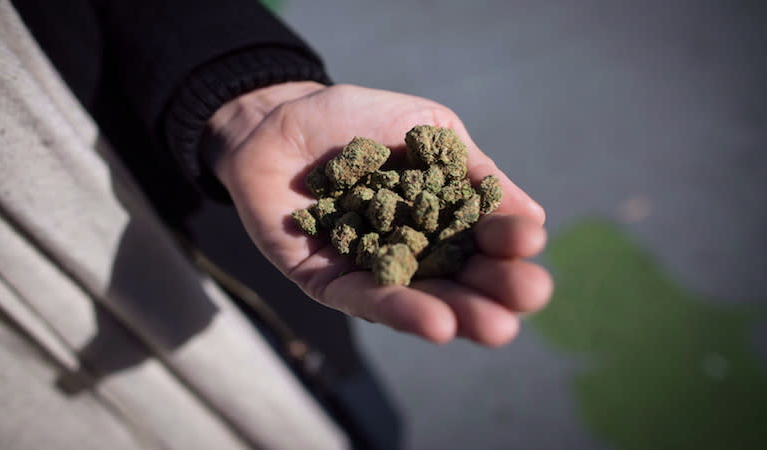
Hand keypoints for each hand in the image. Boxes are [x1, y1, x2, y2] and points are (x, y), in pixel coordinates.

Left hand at [209, 82, 551, 345]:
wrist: (279, 116)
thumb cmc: (357, 119)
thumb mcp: (428, 131)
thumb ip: (473, 171)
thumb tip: (535, 215)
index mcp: (441, 216)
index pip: (482, 236)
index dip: (508, 240)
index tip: (530, 241)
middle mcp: (412, 249)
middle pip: (459, 278)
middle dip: (495, 290)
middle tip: (528, 296)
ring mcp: (371, 269)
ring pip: (420, 299)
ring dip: (458, 314)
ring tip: (495, 327)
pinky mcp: (328, 283)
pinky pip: (365, 300)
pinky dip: (400, 311)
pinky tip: (437, 324)